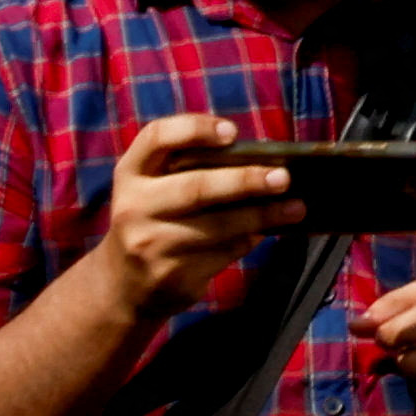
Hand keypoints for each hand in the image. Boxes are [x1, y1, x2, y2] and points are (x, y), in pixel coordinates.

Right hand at [98, 114, 301, 314]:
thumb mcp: (152, 187)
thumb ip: (188, 166)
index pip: (157, 138)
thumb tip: (263, 160)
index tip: (233, 132)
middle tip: (284, 177)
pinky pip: (221, 255)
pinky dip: (247, 241)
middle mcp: (134, 208)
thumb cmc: (152, 219)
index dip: (195, 129)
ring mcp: (150, 246)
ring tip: (295, 207)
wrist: (120, 286)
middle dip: (246, 180)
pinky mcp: (170, 278)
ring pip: (217, 227)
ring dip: (262, 216)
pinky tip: (263, 232)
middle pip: (196, 187)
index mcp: (131, 173)